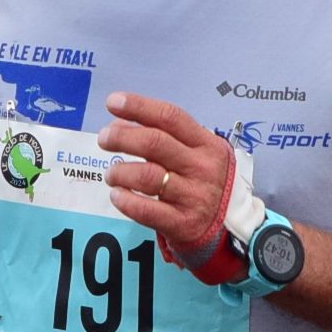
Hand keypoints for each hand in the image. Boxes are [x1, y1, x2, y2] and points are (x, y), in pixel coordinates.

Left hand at [99, 90, 235, 265]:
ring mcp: (194, 196)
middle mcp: (202, 168)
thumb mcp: (196, 154)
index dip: (139, 106)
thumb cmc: (203, 184)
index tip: (113, 102)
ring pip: (147, 175)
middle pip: (155, 143)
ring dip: (120, 171)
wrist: (228, 229)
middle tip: (103, 139)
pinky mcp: (183, 224)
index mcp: (206, 144)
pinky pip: (146, 209)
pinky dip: (125, 200)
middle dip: (122, 137)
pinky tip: (117, 195)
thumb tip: (119, 124)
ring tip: (111, 174)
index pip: (171, 117)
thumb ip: (165, 137)